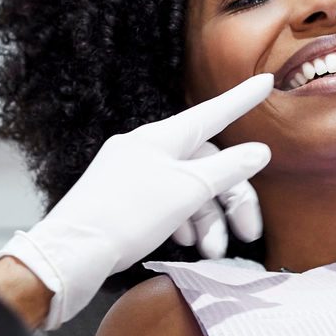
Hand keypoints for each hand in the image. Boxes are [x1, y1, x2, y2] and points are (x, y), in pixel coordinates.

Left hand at [0, 74, 272, 329]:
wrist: (70, 254)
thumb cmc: (127, 216)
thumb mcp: (186, 191)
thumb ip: (227, 170)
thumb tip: (260, 151)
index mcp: (160, 138)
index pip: (211, 113)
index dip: (240, 100)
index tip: (265, 81)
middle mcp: (146, 150)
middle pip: (205, 164)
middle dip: (230, 200)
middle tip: (248, 233)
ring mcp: (132, 175)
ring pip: (186, 189)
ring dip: (206, 221)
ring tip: (212, 251)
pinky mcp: (122, 202)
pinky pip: (165, 203)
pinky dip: (182, 222)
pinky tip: (185, 244)